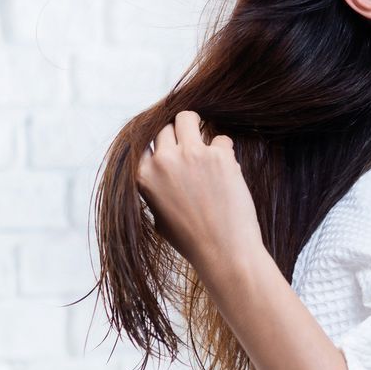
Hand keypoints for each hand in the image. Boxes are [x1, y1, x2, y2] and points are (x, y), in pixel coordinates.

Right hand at [136, 110, 263, 271]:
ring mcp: (191, 155)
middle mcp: (163, 161)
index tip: (170, 150)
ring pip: (188, 117)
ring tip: (207, 146)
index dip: (159, 146)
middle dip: (179, 136)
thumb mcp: (158, 215)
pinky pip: (222, 139)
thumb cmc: (191, 239)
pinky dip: (225, 152)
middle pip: (166, 127)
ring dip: (197, 127)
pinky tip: (227, 171)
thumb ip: (156, 186)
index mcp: (143, 175)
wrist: (224, 252)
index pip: (144, 142)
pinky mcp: (219, 156)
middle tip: (192, 151)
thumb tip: (160, 164)